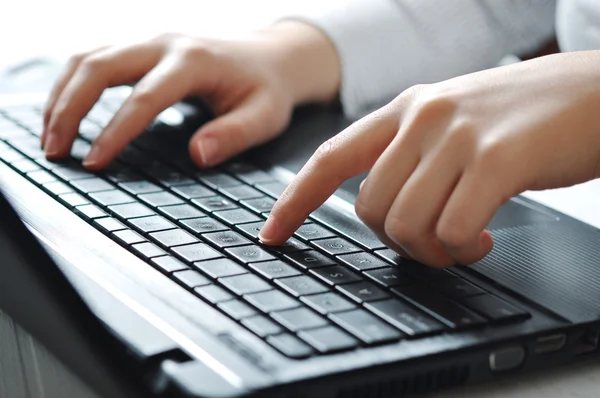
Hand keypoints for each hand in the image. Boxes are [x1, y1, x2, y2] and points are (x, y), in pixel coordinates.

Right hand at [42, 22, 339, 169]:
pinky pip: (93, 57)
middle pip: (100, 66)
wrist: (270, 56)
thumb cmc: (267, 89)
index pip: (145, 98)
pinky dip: (71, 84)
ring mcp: (149, 40)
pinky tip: (63, 112)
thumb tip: (198, 155)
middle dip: (70, 109)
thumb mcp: (265, 117)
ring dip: (61, 95)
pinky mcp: (140, 46)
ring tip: (50, 138)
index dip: (115, 132)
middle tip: (55, 151)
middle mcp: (165, 43)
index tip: (94, 163)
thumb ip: (233, 135)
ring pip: (88, 57)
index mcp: (195, 61)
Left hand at [260, 51, 599, 266]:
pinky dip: (462, 249)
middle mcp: (423, 117)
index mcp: (406, 108)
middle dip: (396, 241)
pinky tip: (484, 238)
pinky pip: (452, 228)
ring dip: (431, 250)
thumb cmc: (523, 117)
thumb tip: (381, 207)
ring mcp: (458, 136)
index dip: (294, 200)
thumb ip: (411, 155)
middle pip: (369, 207)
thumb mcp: (453, 122)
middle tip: (434, 241)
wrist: (595, 92)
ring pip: (406, 223)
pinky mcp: (497, 159)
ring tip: (463, 241)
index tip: (273, 232)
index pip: (330, 158)